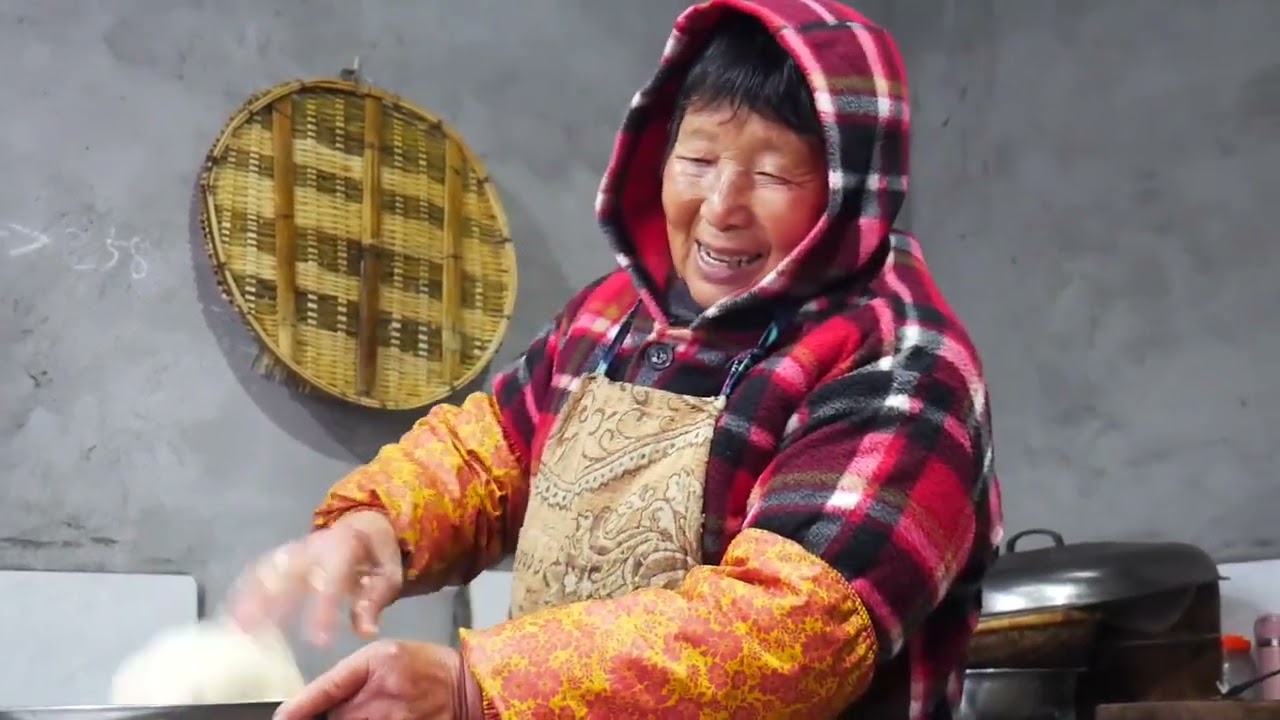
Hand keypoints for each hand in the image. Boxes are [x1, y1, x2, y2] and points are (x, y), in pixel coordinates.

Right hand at [225, 511, 403, 645]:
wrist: (363, 526)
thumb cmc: (375, 556)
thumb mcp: (388, 575)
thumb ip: (375, 600)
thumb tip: (365, 631)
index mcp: (342, 548)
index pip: (330, 581)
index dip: (322, 611)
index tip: (318, 643)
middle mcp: (312, 547)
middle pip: (288, 573)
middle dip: (272, 603)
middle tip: (257, 635)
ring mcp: (293, 550)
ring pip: (266, 571)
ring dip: (249, 598)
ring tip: (235, 629)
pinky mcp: (281, 557)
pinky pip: (258, 571)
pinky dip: (242, 591)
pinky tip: (230, 615)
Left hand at [274, 640, 476, 719]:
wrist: (470, 686)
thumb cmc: (427, 667)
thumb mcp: (387, 655)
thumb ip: (352, 676)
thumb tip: (315, 705)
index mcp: (377, 663)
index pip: (328, 687)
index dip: (301, 706)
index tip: (283, 718)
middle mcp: (385, 693)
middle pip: (338, 717)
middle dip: (340, 716)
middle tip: (363, 707)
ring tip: (377, 712)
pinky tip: (388, 717)